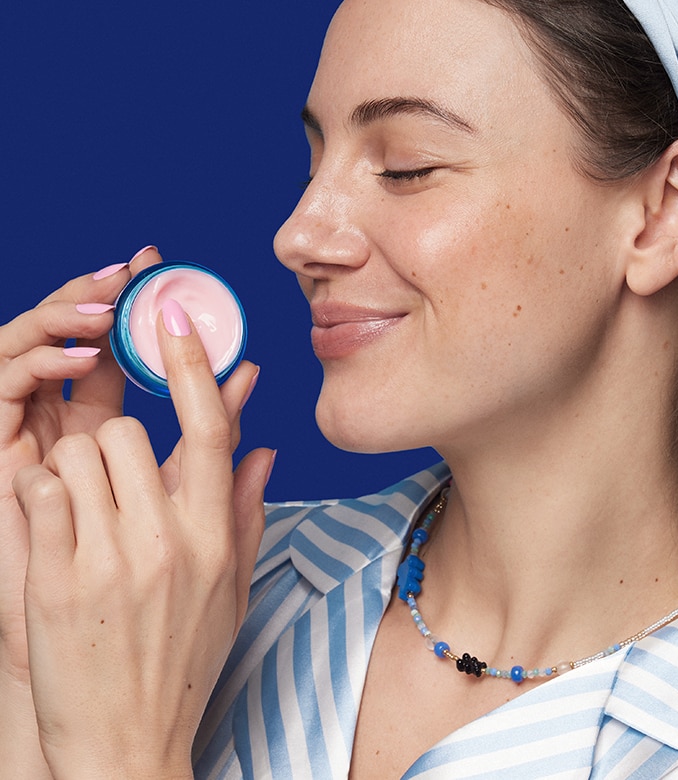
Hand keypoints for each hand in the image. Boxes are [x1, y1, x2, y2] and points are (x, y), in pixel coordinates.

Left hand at [13, 299, 272, 779]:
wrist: (123, 746)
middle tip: (109, 476)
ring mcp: (108, 561)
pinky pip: (38, 494)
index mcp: (213, 536)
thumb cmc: (180, 664)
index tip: (172, 316)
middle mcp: (166, 541)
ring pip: (79, 454)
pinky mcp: (52, 582)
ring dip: (73, 467)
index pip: (210, 429)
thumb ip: (247, 511)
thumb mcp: (231, 589)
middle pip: (130, 433)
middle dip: (114, 442)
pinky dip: (38, 494)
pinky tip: (51, 526)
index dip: (192, 365)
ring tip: (78, 507)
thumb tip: (264, 450)